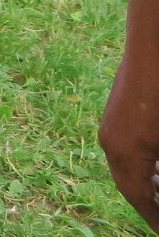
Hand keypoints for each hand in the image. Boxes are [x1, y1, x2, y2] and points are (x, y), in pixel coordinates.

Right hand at [101, 63, 158, 228]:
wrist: (153, 48)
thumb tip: (157, 183)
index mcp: (126, 151)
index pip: (138, 197)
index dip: (152, 216)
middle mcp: (110, 140)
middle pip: (127, 184)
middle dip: (146, 204)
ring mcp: (110, 125)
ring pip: (123, 166)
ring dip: (142, 184)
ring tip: (158, 196)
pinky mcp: (115, 114)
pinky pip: (122, 149)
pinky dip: (138, 165)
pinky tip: (154, 168)